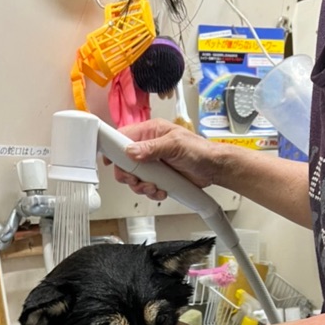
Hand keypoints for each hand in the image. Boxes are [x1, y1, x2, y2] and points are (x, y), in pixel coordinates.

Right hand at [106, 118, 221, 201]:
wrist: (214, 168)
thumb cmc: (200, 150)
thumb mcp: (175, 145)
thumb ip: (152, 148)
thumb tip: (132, 151)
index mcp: (151, 132)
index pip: (124, 136)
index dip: (114, 149)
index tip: (110, 161)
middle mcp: (149, 147)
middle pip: (124, 162)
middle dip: (128, 174)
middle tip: (136, 179)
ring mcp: (153, 164)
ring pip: (134, 177)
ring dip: (141, 186)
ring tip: (154, 186)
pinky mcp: (158, 178)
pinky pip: (145, 187)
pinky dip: (151, 192)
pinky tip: (161, 190)